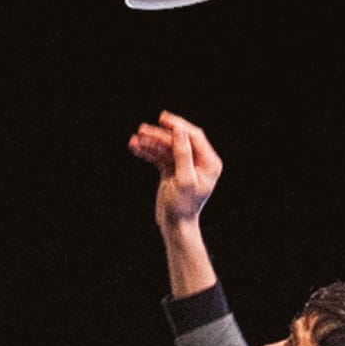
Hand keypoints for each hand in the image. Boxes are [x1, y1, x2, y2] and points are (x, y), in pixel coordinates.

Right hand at [128, 112, 221, 232]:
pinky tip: (135, 147)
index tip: (162, 119)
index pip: (194, 137)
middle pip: (179, 140)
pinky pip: (160, 156)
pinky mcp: (172, 170)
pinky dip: (148, 152)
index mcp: (209, 163)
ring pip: (167, 148)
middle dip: (160, 135)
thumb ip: (183, 154)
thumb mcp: (184, 180)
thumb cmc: (182, 206)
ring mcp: (185, 165)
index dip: (179, 126)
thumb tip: (180, 131)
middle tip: (142, 129)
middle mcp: (199, 162)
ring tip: (135, 139)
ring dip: (151, 143)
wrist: (175, 226)